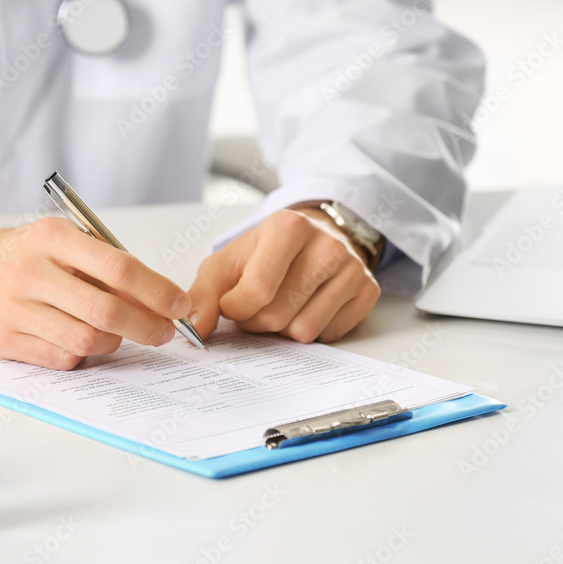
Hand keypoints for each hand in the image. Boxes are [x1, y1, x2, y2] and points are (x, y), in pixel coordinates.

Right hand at [0, 217, 191, 369]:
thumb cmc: (18, 255)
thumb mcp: (57, 240)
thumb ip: (100, 262)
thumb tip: (157, 295)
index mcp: (51, 237)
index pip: (118, 266)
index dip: (157, 290)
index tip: (178, 305)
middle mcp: (31, 270)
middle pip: (107, 309)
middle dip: (146, 326)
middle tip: (163, 332)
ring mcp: (14, 307)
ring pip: (87, 339)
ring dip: (115, 342)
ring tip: (120, 334)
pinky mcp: (3, 339)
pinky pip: (62, 357)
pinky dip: (82, 354)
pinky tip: (82, 341)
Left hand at [187, 208, 380, 343]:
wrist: (315, 238)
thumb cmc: (264, 253)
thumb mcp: (226, 263)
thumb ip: (202, 295)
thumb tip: (193, 330)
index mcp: (287, 227)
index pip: (256, 292)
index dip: (236, 309)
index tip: (233, 302)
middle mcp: (326, 245)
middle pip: (277, 316)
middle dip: (256, 321)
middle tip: (257, 304)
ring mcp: (352, 269)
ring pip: (303, 332)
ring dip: (282, 329)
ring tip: (281, 304)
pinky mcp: (368, 292)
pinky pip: (328, 336)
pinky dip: (311, 330)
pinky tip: (306, 306)